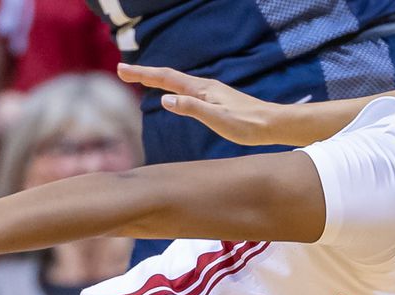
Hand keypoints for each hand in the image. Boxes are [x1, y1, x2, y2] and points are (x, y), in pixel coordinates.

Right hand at [118, 63, 281, 146]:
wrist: (272, 124)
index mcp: (201, 89)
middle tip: (122, 71)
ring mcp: (211, 93)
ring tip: (141, 79)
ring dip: (157, 80)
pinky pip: (187, 91)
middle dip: (144, 74)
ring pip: (177, 83)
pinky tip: (173, 94)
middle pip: (168, 77)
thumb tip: (164, 100)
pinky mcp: (217, 101)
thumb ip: (191, 108)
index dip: (142, 75)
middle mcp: (204, 87)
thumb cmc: (247, 124)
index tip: (121, 70)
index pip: (165, 79)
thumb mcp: (217, 118)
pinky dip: (172, 89)